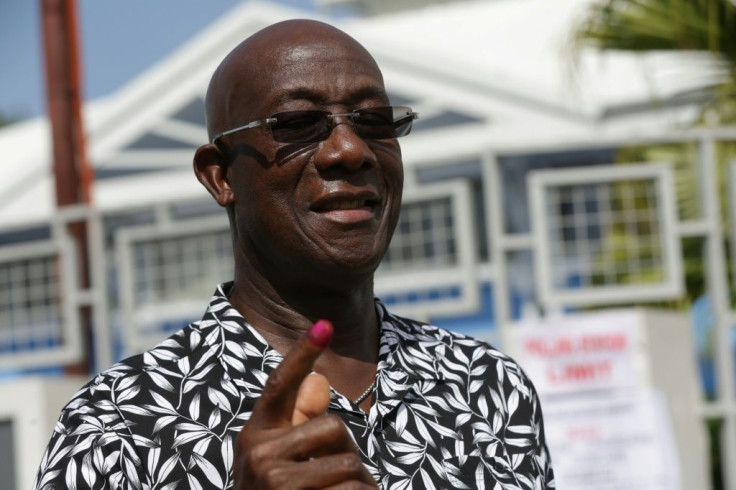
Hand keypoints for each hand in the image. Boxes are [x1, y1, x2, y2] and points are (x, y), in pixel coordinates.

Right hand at [235, 319, 377, 488]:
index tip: (326, 323)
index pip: (280, 385)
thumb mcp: (277, 460)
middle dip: (348, 453)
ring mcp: (274, 482)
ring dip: (360, 485)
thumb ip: (297, 422)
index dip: (302, 354)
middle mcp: (258, 453)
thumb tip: (319, 381)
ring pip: (349, 464)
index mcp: (256, 433)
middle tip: (340, 478)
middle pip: (334, 427)